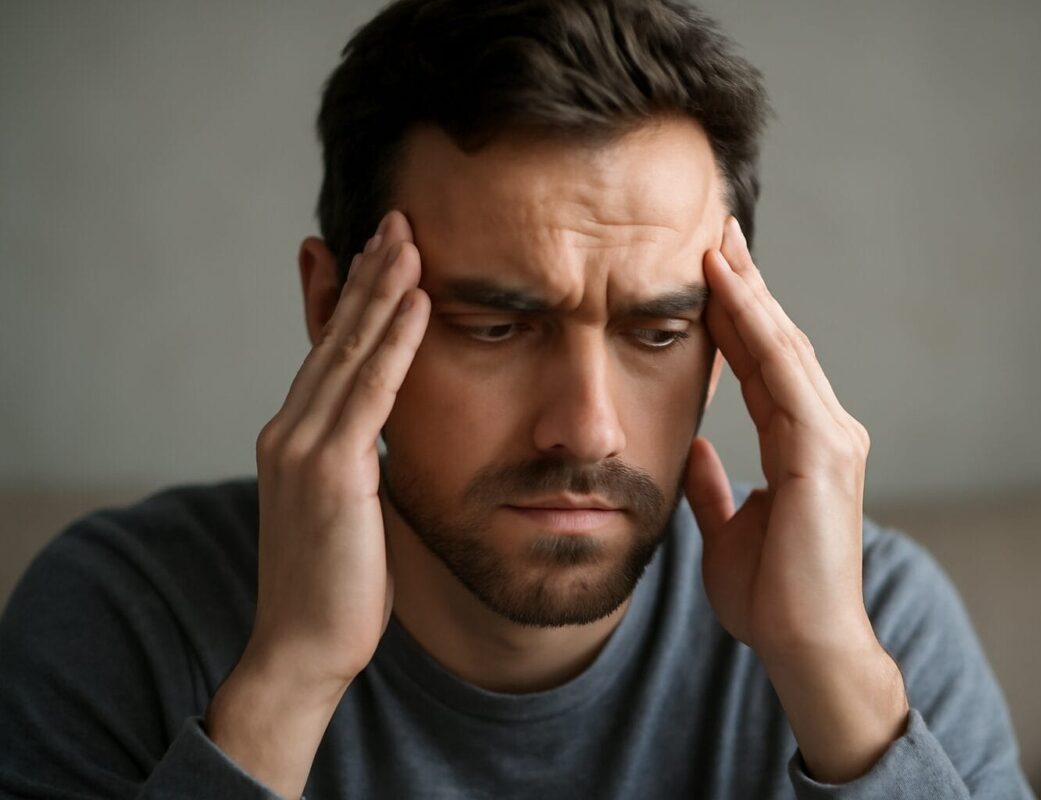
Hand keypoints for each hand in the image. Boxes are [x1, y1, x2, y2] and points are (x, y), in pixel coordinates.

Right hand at [206, 211, 428, 797]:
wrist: (303, 647)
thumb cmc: (335, 586)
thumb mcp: (348, 509)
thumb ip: (357, 462)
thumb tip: (384, 439)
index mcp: (294, 438)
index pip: (325, 351)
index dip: (348, 297)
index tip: (371, 251)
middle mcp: (289, 430)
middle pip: (336, 336)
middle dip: (367, 275)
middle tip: (395, 220)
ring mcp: (304, 447)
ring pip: (351, 350)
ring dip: (383, 288)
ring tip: (409, 236)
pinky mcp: (330, 469)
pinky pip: (372, 390)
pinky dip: (396, 340)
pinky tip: (418, 299)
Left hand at [684, 216, 905, 781]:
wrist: (803, 644)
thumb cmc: (772, 594)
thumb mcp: (728, 527)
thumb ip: (715, 484)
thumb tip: (694, 449)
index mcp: (802, 445)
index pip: (766, 365)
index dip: (738, 317)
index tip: (708, 271)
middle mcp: (824, 429)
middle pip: (779, 341)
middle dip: (747, 286)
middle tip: (716, 230)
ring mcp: (830, 437)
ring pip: (784, 345)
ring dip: (749, 291)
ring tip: (717, 241)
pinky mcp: (824, 452)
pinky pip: (783, 373)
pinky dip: (756, 326)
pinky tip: (727, 290)